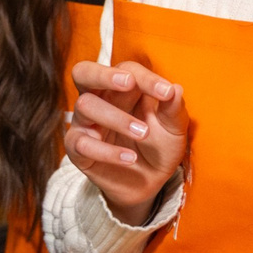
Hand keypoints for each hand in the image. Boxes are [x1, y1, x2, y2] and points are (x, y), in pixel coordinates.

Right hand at [63, 60, 188, 227]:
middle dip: (104, 74)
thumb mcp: (173, 129)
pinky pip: (81, 143)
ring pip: (85, 105)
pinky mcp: (77, 149)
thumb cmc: (159, 147)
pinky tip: (130, 158)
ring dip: (116, 117)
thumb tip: (175, 89)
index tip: (166, 92)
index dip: (145, 78)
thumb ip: (173, 110)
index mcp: (122, 88)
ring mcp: (85, 123)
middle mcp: (99, 99)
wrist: (149, 182)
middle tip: (128, 83)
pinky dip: (107, 151)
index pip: (126, 70)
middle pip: (83, 72)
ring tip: (143, 133)